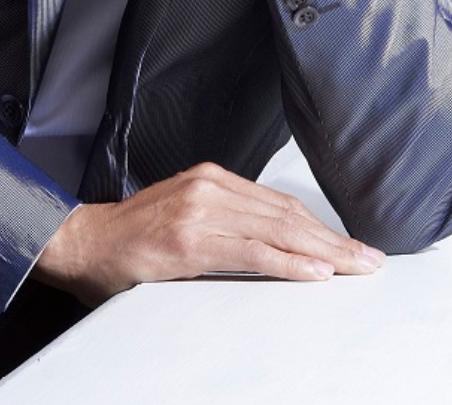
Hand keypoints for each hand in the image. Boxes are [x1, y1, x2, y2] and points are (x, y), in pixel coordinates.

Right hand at [31, 162, 384, 306]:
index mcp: (212, 179)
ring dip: (323, 253)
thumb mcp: (184, 215)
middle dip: (334, 241)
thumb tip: (275, 243)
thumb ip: (226, 221)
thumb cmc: (131, 238)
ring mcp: (201, 210)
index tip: (352, 246)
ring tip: (354, 267)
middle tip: (369, 260)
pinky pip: (252, 253)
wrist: (82, 243)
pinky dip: (289, 264)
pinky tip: (315, 272)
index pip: (281, 205)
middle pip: (288, 216)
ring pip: (278, 232)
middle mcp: (210, 187)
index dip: (322, 227)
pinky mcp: (191, 239)